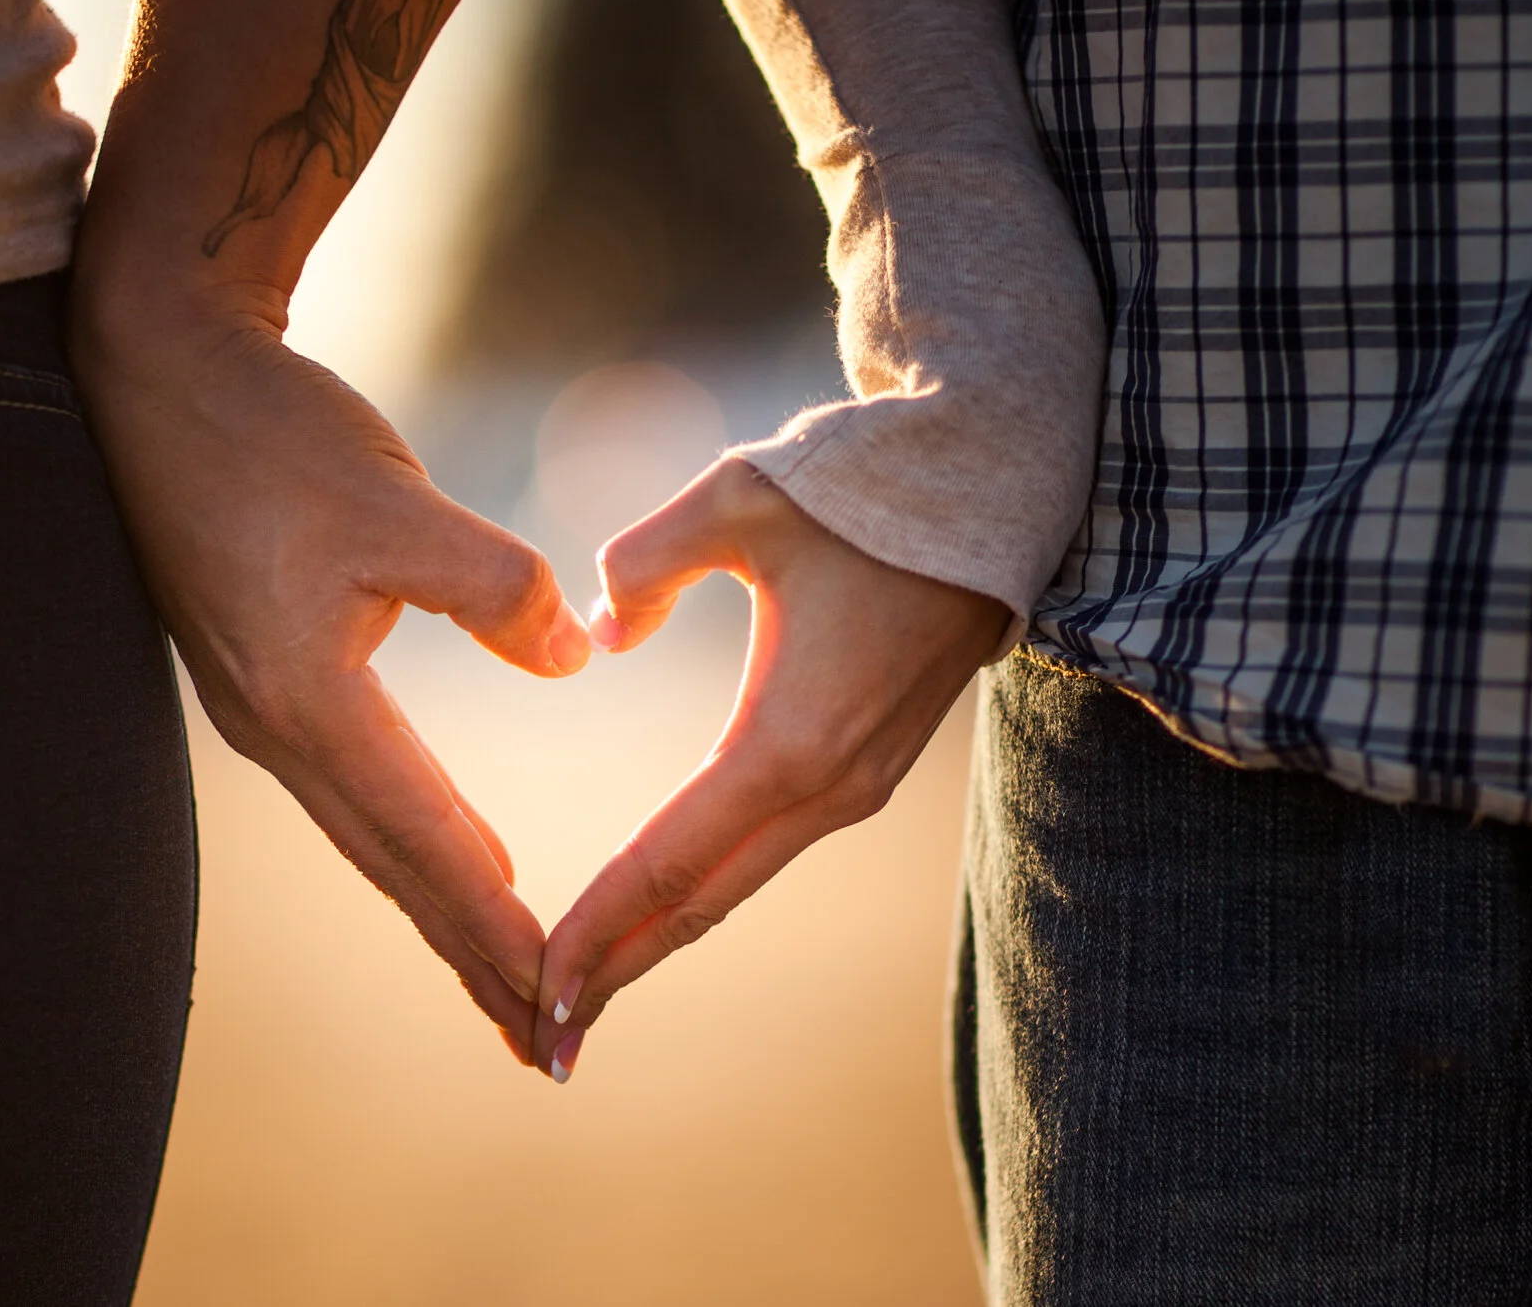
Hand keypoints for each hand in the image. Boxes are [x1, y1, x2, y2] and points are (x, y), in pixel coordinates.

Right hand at [71, 282, 589, 1062]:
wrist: (155, 370)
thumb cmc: (268, 431)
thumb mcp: (396, 499)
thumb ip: (494, 589)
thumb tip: (571, 660)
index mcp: (307, 702)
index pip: (424, 842)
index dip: (492, 923)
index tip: (553, 995)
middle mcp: (277, 727)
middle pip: (392, 867)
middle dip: (468, 954)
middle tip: (541, 1038)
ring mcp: (260, 706)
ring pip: (369, 834)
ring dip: (438, 905)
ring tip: (499, 971)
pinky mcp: (262, 670)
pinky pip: (350, 785)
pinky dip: (405, 838)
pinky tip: (435, 848)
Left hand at [531, 458, 1007, 1081]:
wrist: (994, 489)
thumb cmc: (862, 490)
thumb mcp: (736, 500)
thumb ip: (643, 563)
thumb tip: (598, 634)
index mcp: (790, 740)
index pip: (668, 863)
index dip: (596, 927)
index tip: (537, 987)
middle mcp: (830, 787)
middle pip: (702, 905)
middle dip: (620, 971)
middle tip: (548, 1042)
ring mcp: (858, 786)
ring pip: (736, 886)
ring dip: (660, 940)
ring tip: (587, 993)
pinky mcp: (867, 770)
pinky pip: (766, 852)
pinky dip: (703, 894)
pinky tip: (658, 912)